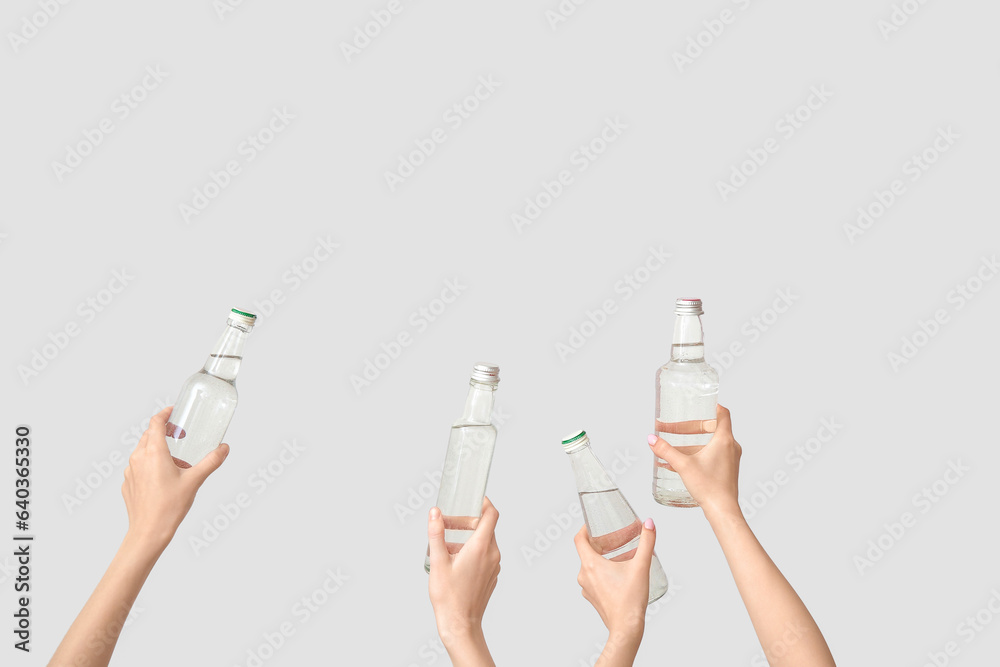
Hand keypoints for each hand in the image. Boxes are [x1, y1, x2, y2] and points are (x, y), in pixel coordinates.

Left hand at [121, 406, 229, 551]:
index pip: (155, 423)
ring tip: (175, 462)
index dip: (164, 414)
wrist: (148, 532)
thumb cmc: (169, 507)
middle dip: (163, 432)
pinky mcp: (128, 484)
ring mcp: (130, 472)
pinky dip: (150, 465)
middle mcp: (138, 458)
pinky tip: (163, 479)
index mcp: (154, 453)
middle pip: (148, 435)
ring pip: (142, 451)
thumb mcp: (195, 481)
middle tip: (179, 435)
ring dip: (157, 449)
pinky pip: (138, 467)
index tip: (172, 412)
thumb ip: (211, 461)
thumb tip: (224, 449)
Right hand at [427, 497, 499, 665]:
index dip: (484, 502)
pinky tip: (453, 561)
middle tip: (446, 524)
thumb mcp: (437, 562)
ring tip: (445, 546)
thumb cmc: (449, 597)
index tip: (473, 499)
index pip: (491, 514)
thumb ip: (436, 534)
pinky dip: (471, 551)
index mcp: (481, 547)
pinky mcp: (491, 576)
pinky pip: (484, 555)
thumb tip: (435, 513)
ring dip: (466, 538)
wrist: (460, 625)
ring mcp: (494, 566)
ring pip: (484, 542)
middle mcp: (492, 554)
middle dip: (465, 522)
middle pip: (485, 527)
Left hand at [573, 519, 654, 643]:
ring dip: (608, 557)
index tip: (593, 524)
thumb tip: (649, 524)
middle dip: (605, 542)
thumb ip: (647, 542)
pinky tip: (623, 573)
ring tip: (626, 555)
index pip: (579, 539)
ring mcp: (587, 588)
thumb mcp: (641, 566)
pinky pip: (596, 578)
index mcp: (590, 565)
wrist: (626, 628)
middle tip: (618, 538)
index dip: (585, 528)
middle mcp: (584, 575)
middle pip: (589, 551)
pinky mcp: (593, 597)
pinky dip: (607, 571)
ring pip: (594, 565)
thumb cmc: (630, 600)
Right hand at [648, 404, 740, 516]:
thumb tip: (652, 439)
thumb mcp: (683, 465)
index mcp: (724, 439)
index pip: (722, 413)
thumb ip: (666, 450)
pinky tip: (676, 464)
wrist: (722, 510)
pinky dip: (695, 454)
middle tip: (673, 429)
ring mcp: (730, 459)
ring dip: (689, 444)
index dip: (712, 406)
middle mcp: (730, 447)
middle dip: (689, 428)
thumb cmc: (710, 487)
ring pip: (708, 444)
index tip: (701, 403)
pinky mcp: (726, 470)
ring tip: (670, 449)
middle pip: (710, 428)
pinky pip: (710, 455)